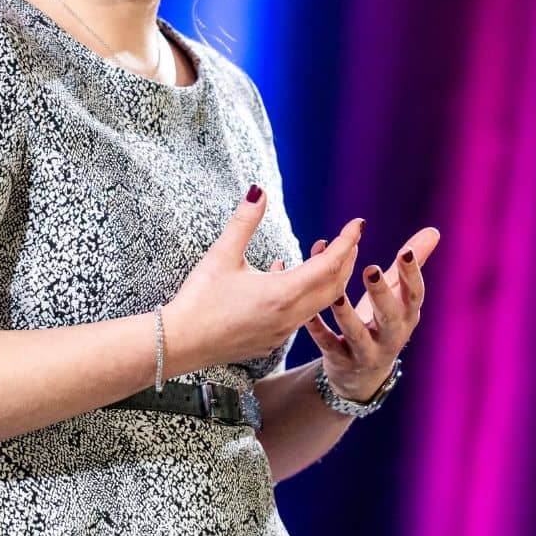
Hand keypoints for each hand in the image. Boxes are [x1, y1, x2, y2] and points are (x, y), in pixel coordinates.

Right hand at [166, 185, 364, 368]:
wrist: (177, 345)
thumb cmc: (198, 300)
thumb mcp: (221, 255)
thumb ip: (244, 221)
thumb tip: (258, 190)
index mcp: (282, 294)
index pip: (329, 265)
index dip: (346, 242)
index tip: (358, 223)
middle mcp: (289, 316)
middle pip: (333, 287)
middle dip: (346, 260)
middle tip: (349, 238)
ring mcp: (281, 333)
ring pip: (318, 302)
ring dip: (326, 277)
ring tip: (320, 252)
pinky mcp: (270, 341)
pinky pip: (299, 314)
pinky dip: (304, 293)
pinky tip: (282, 275)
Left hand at [273, 226, 439, 402]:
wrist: (364, 377)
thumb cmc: (383, 323)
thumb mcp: (399, 297)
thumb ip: (412, 265)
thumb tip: (434, 230)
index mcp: (406, 316)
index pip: (414, 295)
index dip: (411, 274)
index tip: (405, 251)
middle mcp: (391, 336)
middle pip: (388, 316)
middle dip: (380, 294)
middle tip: (371, 269)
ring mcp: (367, 351)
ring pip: (356, 334)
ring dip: (346, 315)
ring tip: (336, 295)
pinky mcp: (341, 361)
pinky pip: (328, 345)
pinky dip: (318, 330)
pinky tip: (308, 314)